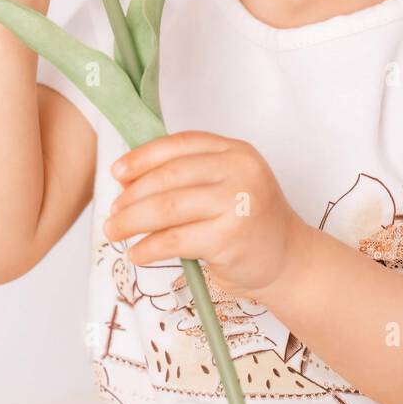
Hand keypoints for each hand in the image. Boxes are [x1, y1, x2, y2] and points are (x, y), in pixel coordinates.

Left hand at [104, 130, 303, 299]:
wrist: (289, 259)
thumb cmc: (249, 222)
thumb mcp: (227, 184)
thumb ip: (190, 176)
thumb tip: (128, 181)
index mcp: (236, 151)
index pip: (181, 145)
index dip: (143, 157)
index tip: (117, 173)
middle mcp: (239, 171)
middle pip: (169, 177)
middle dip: (132, 195)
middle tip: (113, 211)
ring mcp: (237, 203)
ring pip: (167, 208)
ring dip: (132, 221)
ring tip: (114, 231)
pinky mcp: (229, 237)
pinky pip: (175, 240)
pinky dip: (149, 248)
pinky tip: (137, 253)